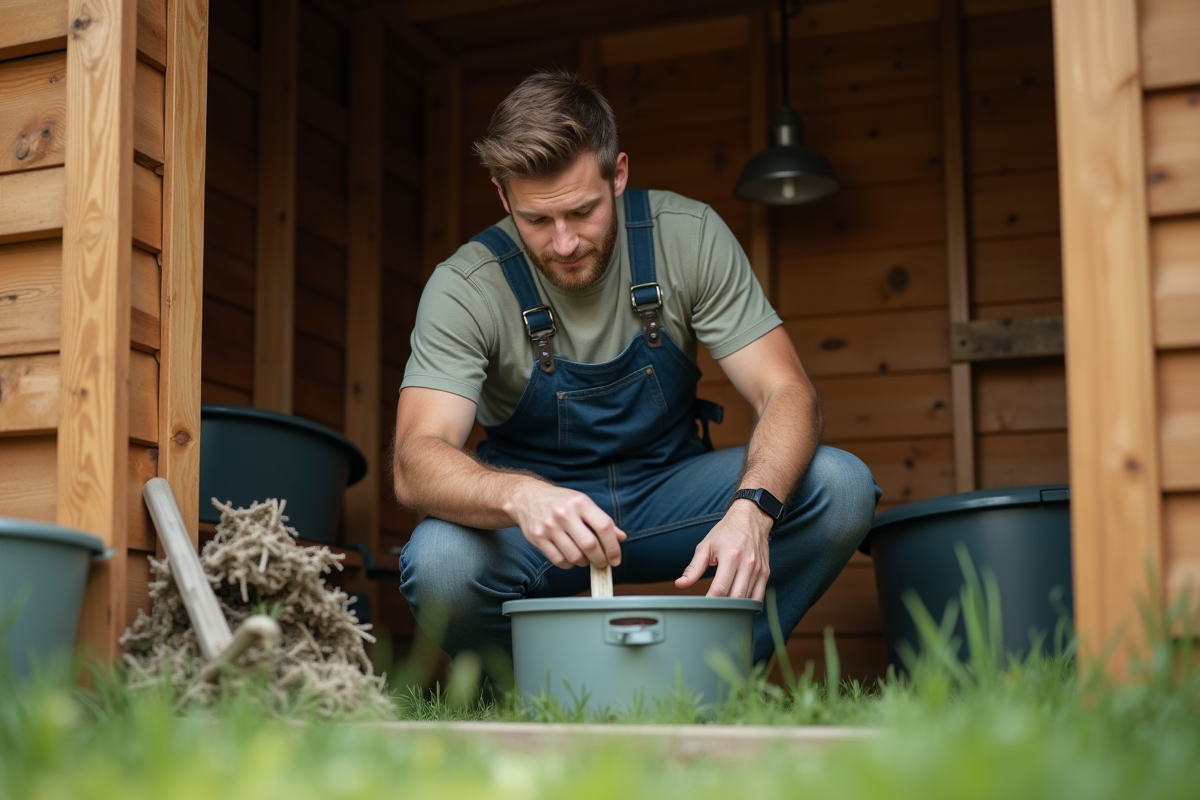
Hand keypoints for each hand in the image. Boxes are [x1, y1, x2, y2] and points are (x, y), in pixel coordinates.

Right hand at [508, 484, 625, 568]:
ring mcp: (549, 526)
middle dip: (600, 559)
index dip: (613, 547)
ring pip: (574, 556)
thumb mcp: (583, 504)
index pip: (604, 527)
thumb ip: (602, 521)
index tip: (615, 559)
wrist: (527, 497)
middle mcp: (565, 513)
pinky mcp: (538, 538)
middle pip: (590, 545)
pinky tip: (570, 558)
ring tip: (585, 558)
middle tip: (602, 563)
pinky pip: (559, 560)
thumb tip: (621, 538)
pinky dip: (569, 564)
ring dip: (584, 562)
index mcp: (581, 502)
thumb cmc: (560, 502)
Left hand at [675, 501, 771, 600]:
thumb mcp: (706, 546)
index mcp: (731, 556)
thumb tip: (681, 584)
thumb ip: (693, 568)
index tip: (702, 607)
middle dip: (723, 608)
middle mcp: (747, 564)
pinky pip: (759, 596)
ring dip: (736, 608)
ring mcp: (759, 570)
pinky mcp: (766, 573)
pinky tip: (739, 605)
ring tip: (724, 610)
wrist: (751, 518)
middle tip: (712, 612)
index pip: (720, 588)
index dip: (710, 602)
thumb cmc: (727, 531)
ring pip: (748, 600)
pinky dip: (749, 604)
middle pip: (736, 598)